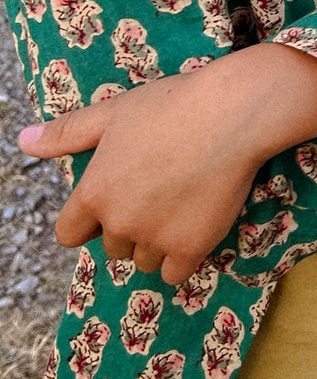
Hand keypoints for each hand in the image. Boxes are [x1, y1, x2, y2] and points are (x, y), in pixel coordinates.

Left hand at [16, 46, 316, 285]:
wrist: (232, 113)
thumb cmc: (171, 105)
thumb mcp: (114, 113)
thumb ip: (67, 133)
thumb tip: (23, 141)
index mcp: (94, 192)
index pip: (70, 234)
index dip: (90, 220)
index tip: (116, 201)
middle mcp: (118, 222)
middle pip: (113, 247)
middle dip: (131, 225)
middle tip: (160, 189)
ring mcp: (155, 238)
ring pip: (144, 260)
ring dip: (157, 242)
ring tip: (182, 203)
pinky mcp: (191, 248)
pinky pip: (174, 274)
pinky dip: (182, 257)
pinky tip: (196, 226)